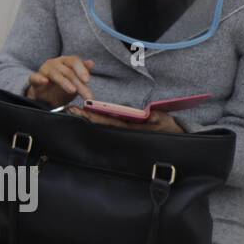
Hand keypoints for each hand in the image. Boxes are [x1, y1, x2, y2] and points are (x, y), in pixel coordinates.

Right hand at [26, 56, 94, 106]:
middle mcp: (54, 63)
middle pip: (68, 71)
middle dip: (79, 84)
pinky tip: (45, 81)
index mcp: (65, 61)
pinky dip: (40, 79)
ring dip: (64, 82)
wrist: (44, 95)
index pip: (74, 61)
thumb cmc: (62, 85)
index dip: (81, 69)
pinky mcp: (34, 79)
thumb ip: (83, 72)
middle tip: (87, 96)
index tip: (88, 80)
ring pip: (54, 74)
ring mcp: (44, 70)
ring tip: (73, 90)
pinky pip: (35, 77)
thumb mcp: (76, 80)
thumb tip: (91, 63)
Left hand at [68, 106, 185, 132]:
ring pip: (102, 122)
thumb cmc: (167, 126)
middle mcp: (124, 128)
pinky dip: (97, 117)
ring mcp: (123, 127)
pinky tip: (86, 112)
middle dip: (85, 116)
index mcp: (130, 126)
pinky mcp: (125, 125)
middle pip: (101, 122)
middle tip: (70, 109)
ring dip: (88, 116)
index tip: (82, 110)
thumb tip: (148, 114)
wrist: (172, 134)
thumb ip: (156, 117)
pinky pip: (108, 121)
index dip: (95, 116)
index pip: (109, 121)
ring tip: (73, 110)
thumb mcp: (164, 120)